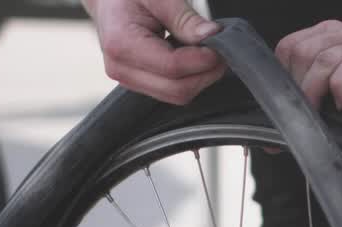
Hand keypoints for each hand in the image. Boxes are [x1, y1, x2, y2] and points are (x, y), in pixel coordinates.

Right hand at [83, 0, 225, 103]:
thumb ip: (184, 17)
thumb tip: (211, 36)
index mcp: (121, 44)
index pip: (172, 68)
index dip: (202, 60)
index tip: (219, 45)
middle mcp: (121, 69)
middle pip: (177, 90)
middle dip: (205, 73)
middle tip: (220, 50)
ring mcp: (128, 80)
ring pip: (177, 95)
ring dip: (199, 77)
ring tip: (205, 51)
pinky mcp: (138, 84)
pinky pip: (172, 91)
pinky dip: (189, 77)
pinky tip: (190, 56)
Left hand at [276, 20, 341, 110]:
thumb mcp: (331, 91)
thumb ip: (305, 100)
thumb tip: (270, 141)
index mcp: (328, 34)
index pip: (289, 45)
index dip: (284, 76)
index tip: (290, 101)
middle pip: (303, 52)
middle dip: (300, 87)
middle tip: (307, 111)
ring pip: (323, 60)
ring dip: (316, 90)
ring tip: (322, 110)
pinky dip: (340, 89)